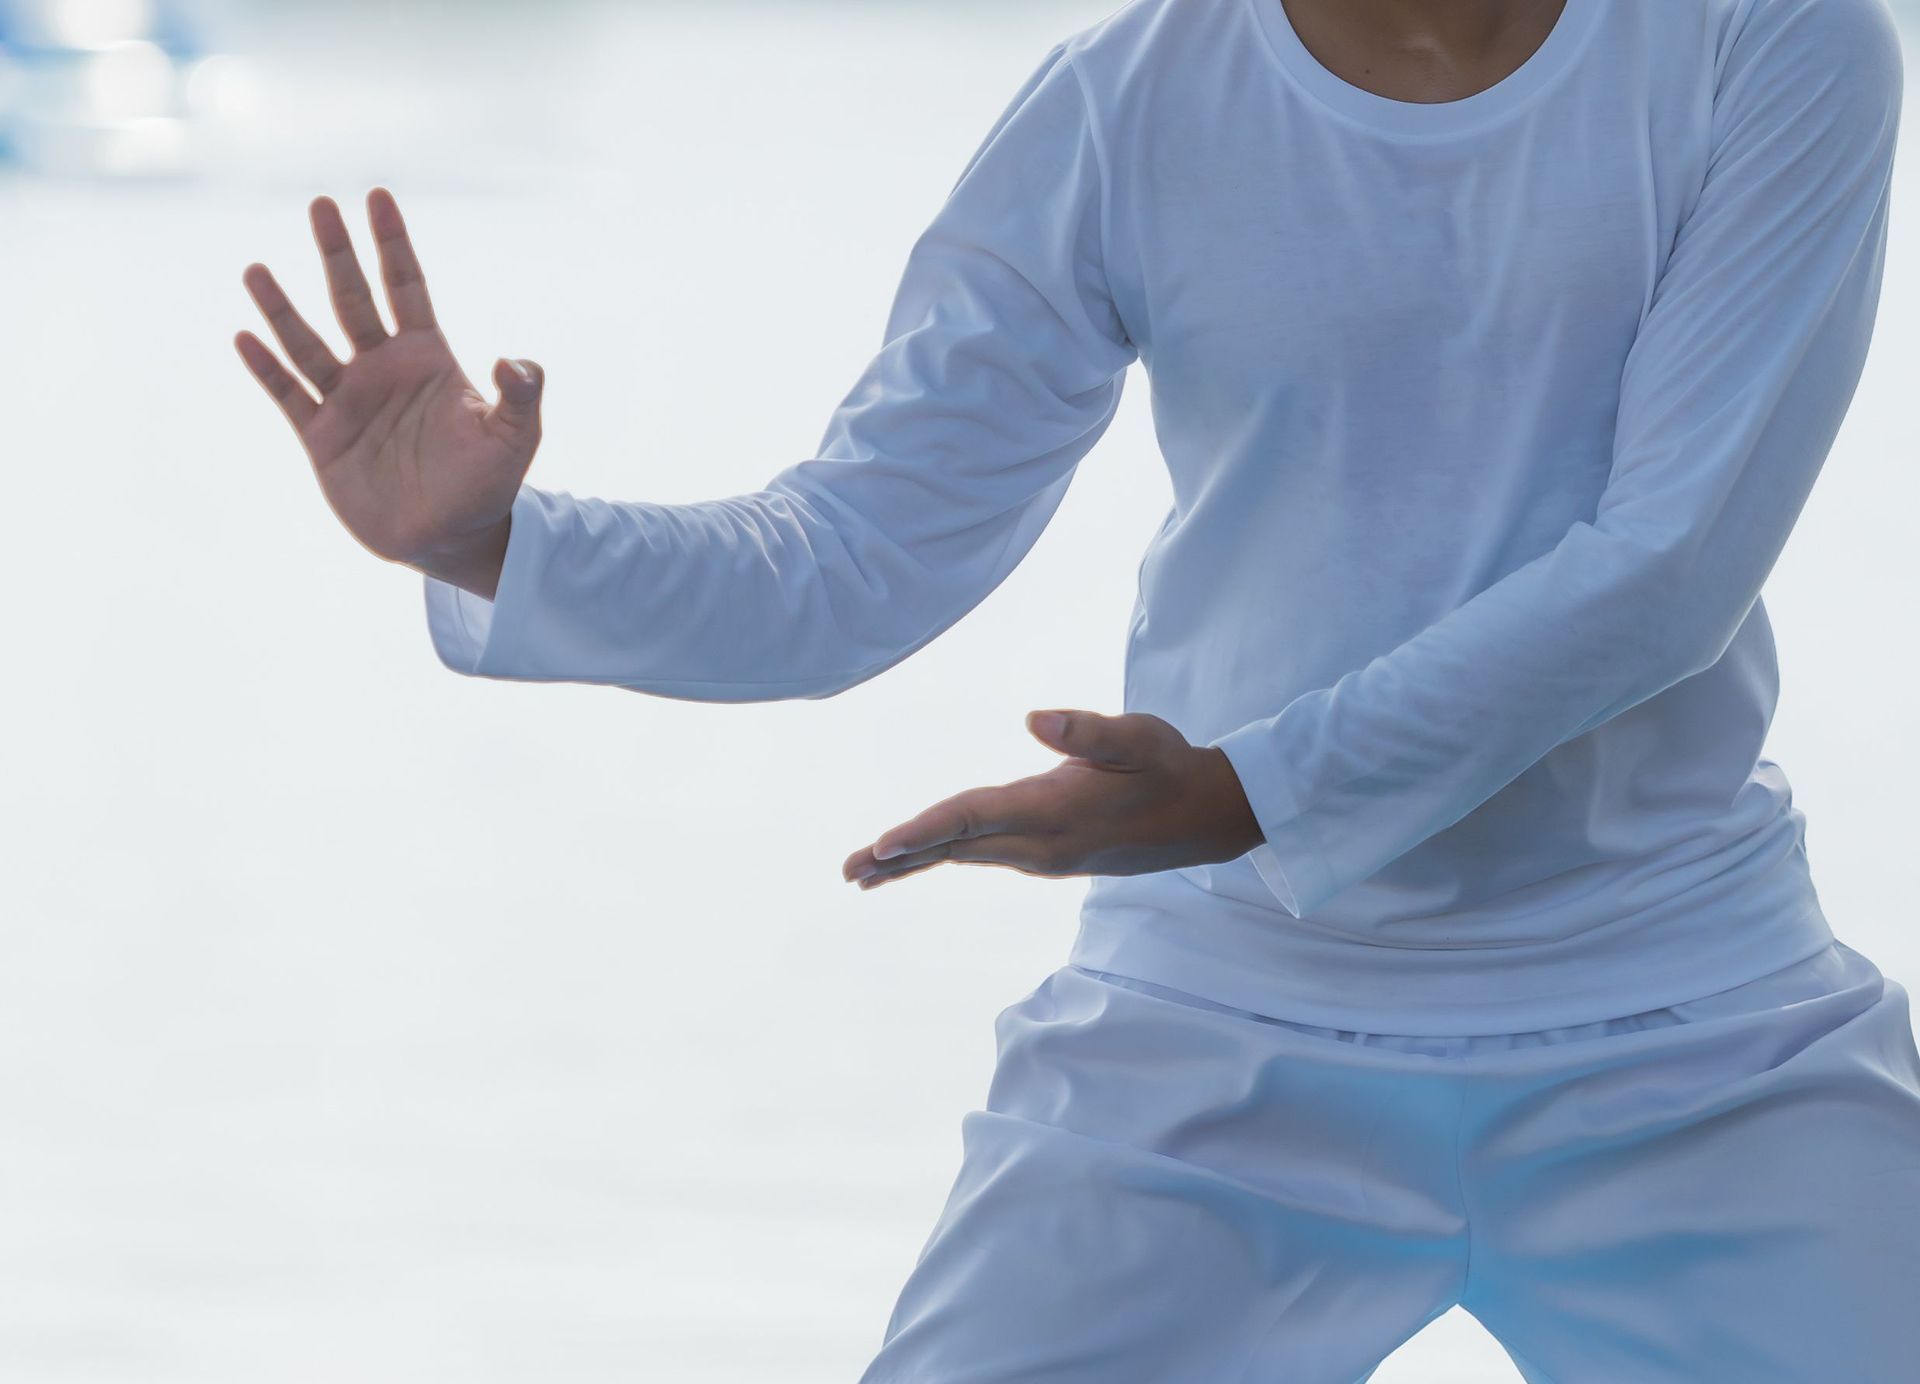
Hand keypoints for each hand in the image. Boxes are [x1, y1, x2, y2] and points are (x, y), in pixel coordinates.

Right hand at [234, 189, 544, 598]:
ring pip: (308, 342)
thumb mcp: (515, 438)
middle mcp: (382, 369)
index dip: (392, 244)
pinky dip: (267, 367)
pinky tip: (245, 336)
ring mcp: (348, 400)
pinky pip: (289, 394)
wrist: (451, 538)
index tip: (377, 196)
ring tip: (257, 270)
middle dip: (337, 254)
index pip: (406, 287)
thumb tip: (516, 361)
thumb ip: (522, 396)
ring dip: (282, 309)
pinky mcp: (322, 437)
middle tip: (319, 204)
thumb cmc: (488, 484)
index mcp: (427, 358)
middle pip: (353, 298)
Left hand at [842, 710, 1264, 889]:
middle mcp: (1042, 845)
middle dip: (899, 859)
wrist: (1208, 818)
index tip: (880, 846)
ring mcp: (1045, 856)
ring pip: (966, 855)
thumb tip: (1032, 718)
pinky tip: (923, 856)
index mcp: (1054, 814)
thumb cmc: (1171, 766)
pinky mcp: (1049, 855)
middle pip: (956, 848)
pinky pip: (983, 854)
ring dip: (916, 862)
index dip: (923, 831)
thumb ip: (1087, 730)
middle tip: (847, 871)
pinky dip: (946, 854)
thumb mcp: (1138, 737)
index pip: (974, 820)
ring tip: (867, 872)